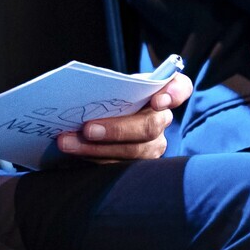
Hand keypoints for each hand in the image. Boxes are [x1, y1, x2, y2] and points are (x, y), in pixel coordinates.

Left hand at [56, 73, 191, 162]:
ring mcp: (152, 145)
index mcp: (162, 92)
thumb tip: (82, 91)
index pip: (180, 89)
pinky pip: (119, 165)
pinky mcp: (137, 164)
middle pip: (149, 126)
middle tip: (87, 129)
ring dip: (96, 149)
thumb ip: (110, 86)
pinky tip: (72, 153)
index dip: (173, 94)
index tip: (157, 101)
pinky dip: (93, 158)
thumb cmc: (108, 94)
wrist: (102, 113)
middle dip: (116, 129)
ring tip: (68, 143)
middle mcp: (162, 120)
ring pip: (133, 151)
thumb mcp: (113, 84)